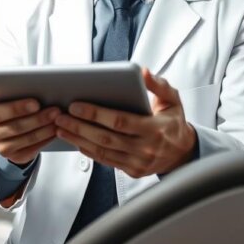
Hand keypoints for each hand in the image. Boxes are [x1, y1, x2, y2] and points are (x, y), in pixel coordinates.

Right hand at [0, 98, 58, 165]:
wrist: (9, 130)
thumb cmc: (11, 109)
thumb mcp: (8, 99)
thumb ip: (16, 94)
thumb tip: (37, 86)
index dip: (17, 108)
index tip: (36, 103)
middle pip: (14, 127)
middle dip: (37, 119)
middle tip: (54, 111)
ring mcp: (0, 147)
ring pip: (25, 139)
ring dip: (44, 129)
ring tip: (58, 120)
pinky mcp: (14, 157)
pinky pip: (32, 149)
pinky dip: (45, 139)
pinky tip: (55, 130)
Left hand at [54, 69, 196, 177]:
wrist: (183, 152)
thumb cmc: (173, 121)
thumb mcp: (172, 99)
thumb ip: (157, 84)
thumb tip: (142, 72)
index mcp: (154, 129)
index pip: (120, 121)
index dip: (96, 114)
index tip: (76, 105)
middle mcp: (145, 148)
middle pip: (105, 138)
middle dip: (79, 126)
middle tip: (60, 116)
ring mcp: (138, 163)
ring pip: (102, 151)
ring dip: (78, 139)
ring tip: (60, 128)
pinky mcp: (132, 171)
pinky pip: (106, 161)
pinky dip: (88, 151)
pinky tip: (75, 140)